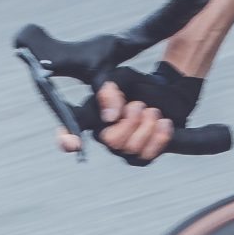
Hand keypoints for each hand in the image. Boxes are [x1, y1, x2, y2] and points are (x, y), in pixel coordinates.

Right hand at [53, 62, 201, 164]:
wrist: (166, 90)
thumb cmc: (137, 85)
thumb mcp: (121, 79)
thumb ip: (110, 92)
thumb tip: (110, 118)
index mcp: (92, 115)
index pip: (70, 129)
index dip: (66, 138)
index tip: (72, 143)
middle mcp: (104, 135)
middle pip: (111, 141)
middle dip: (131, 121)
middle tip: (139, 105)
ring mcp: (123, 149)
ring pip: (132, 149)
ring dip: (148, 124)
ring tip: (152, 111)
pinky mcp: (142, 156)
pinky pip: (147, 156)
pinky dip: (159, 136)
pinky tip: (163, 122)